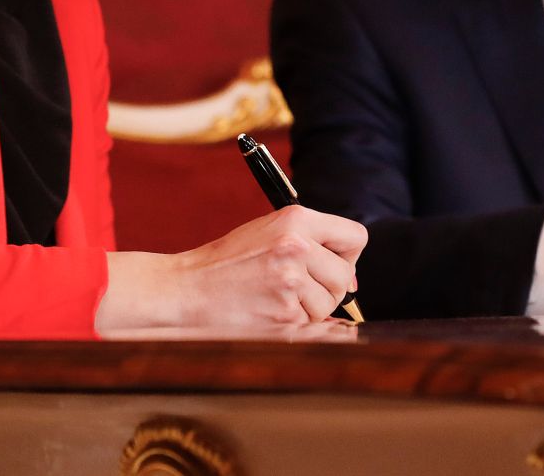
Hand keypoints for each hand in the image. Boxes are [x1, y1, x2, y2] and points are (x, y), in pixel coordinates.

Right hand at [99, 205, 366, 327]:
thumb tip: (352, 277)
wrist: (188, 290)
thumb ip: (311, 242)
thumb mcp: (270, 232)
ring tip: (277, 298)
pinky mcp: (285, 315)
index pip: (356, 237)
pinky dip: (296, 324)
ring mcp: (290, 282)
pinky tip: (270, 312)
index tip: (333, 263)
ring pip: (330, 303)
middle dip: (330, 286)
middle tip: (298, 287)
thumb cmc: (228, 263)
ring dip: (311, 308)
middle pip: (346, 276)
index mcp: (296, 219)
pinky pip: (312, 324)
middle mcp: (297, 246)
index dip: (347, 254)